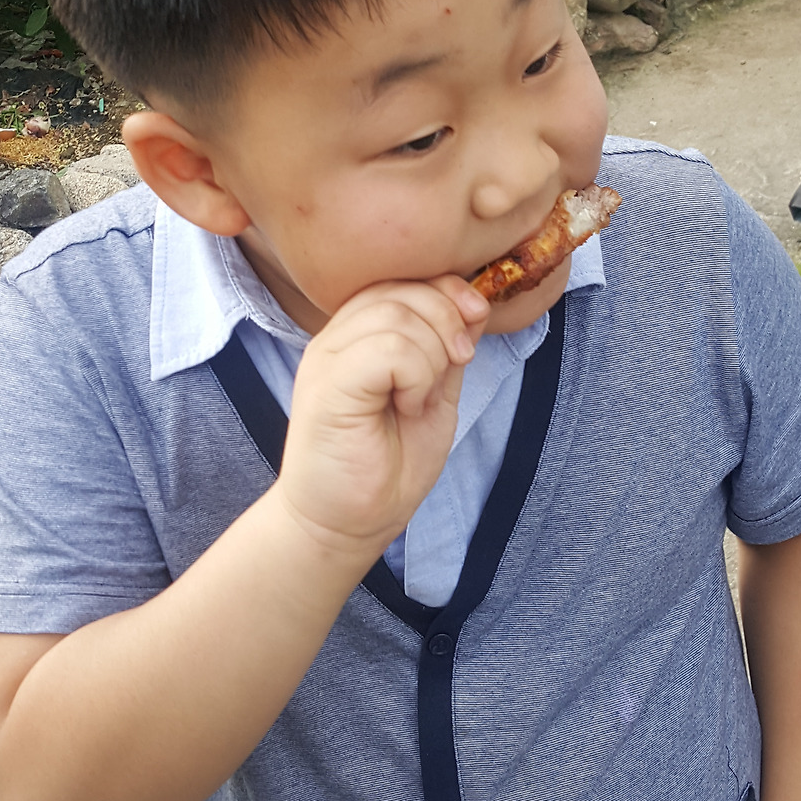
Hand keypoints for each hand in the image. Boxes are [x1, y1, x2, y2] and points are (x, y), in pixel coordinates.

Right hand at [276, 276, 489, 557]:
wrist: (348, 522)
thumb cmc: (387, 463)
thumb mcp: (434, 393)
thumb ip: (446, 348)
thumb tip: (474, 302)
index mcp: (357, 333)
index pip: (401, 278)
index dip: (446, 291)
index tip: (472, 326)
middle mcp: (336, 338)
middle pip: (401, 289)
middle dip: (448, 320)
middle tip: (455, 365)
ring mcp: (326, 359)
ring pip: (397, 316)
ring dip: (432, 357)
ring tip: (420, 398)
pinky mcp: (327, 386)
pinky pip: (388, 350)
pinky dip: (416, 376)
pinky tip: (407, 407)